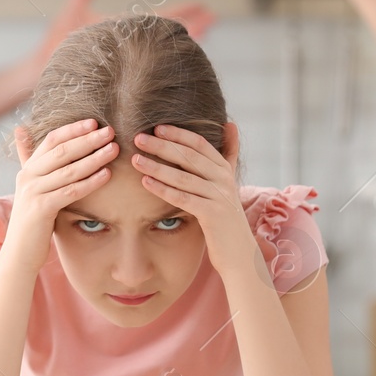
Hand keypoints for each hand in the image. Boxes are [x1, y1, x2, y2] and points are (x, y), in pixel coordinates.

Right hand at [5, 119, 118, 272]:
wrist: (19, 252)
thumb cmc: (32, 219)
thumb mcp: (30, 186)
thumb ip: (28, 159)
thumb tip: (21, 129)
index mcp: (27, 168)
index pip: (51, 140)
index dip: (72, 129)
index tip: (94, 122)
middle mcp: (27, 176)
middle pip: (61, 151)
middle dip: (87, 139)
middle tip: (110, 131)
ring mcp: (32, 192)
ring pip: (68, 170)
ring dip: (94, 158)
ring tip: (114, 149)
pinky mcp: (40, 209)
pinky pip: (70, 191)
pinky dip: (90, 182)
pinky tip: (107, 175)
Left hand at [31, 0, 216, 70]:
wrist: (39, 73)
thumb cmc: (54, 49)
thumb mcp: (72, 14)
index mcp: (125, 32)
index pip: (159, 19)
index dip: (181, 11)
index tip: (202, 5)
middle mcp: (131, 48)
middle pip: (168, 33)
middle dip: (192, 24)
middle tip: (213, 17)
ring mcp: (128, 62)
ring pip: (164, 49)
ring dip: (184, 40)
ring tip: (206, 31)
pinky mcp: (122, 75)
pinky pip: (151, 66)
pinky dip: (167, 63)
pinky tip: (181, 62)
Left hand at [128, 122, 256, 274]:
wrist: (238, 251)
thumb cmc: (226, 215)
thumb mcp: (229, 182)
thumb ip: (228, 154)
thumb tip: (230, 124)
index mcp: (224, 169)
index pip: (200, 144)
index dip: (178, 134)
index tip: (157, 127)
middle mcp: (224, 179)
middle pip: (189, 156)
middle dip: (162, 146)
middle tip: (139, 138)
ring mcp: (219, 196)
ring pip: (184, 177)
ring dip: (158, 166)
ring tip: (136, 159)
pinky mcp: (212, 214)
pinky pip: (183, 198)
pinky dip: (163, 189)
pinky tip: (146, 182)